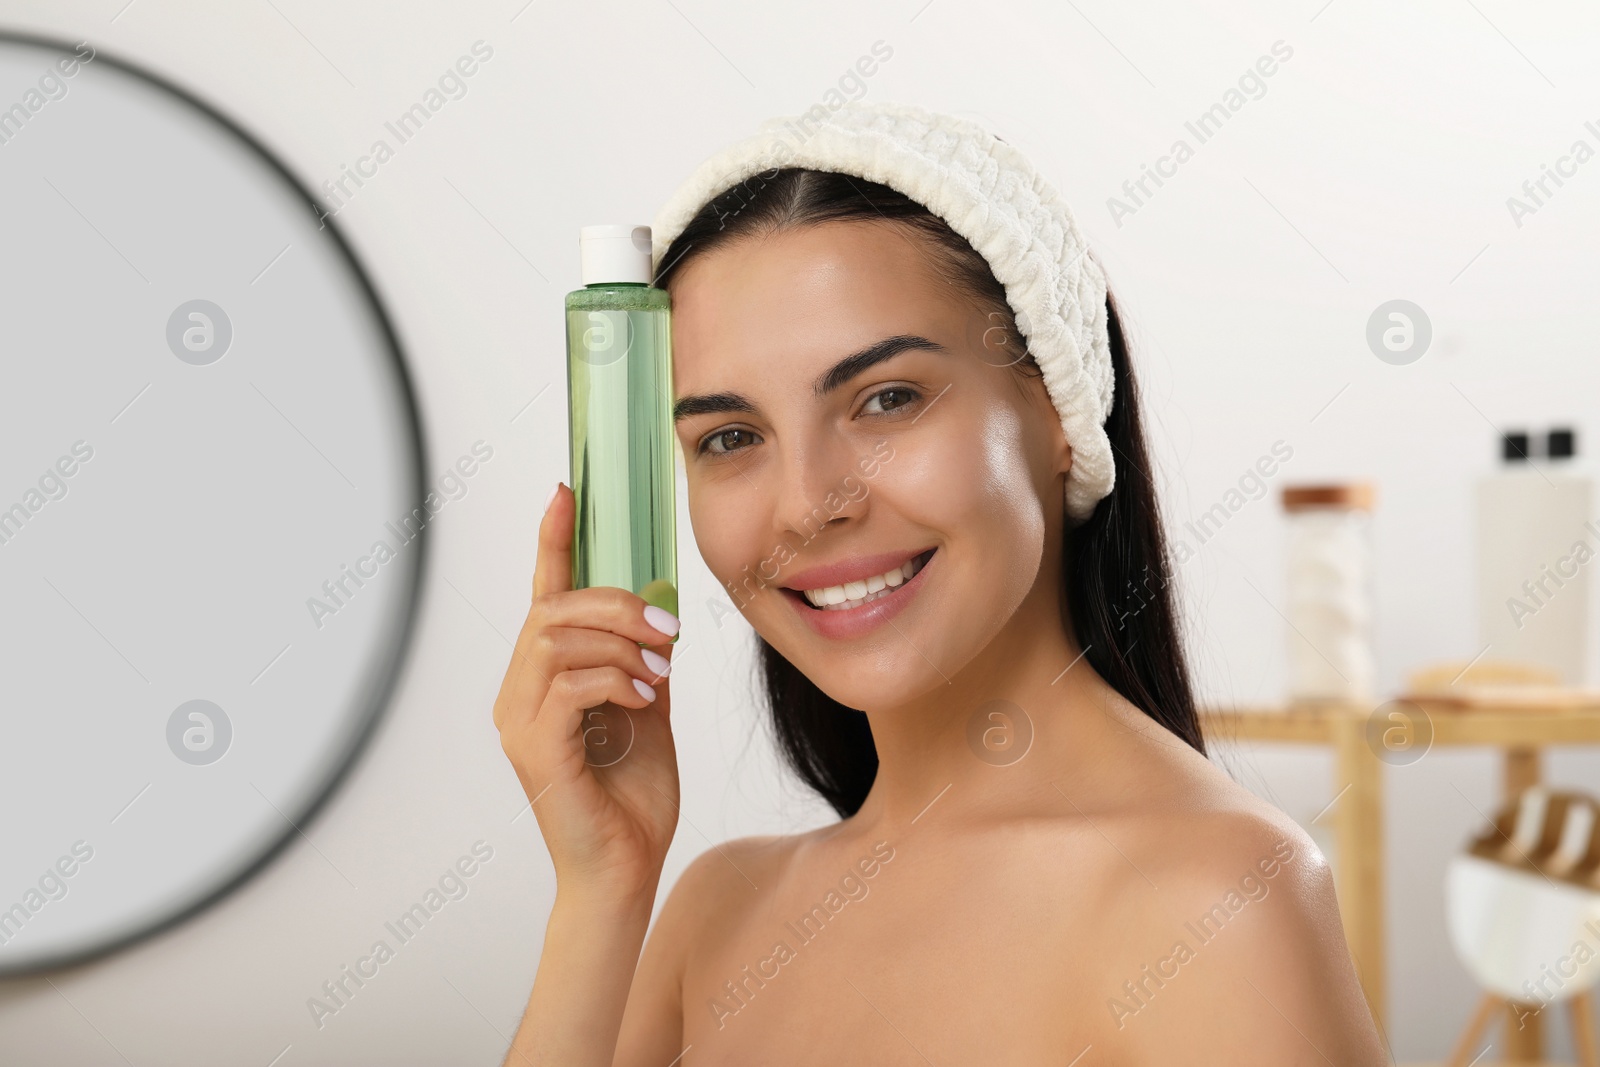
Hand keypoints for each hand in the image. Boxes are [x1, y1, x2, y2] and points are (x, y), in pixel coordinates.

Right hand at [493, 484, 680, 902]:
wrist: (625, 868)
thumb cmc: (632, 797)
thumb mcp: (648, 709)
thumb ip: (643, 659)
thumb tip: (660, 610)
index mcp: (544, 678)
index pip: (544, 596)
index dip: (552, 540)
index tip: (565, 491)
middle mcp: (519, 692)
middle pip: (554, 608)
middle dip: (615, 604)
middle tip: (667, 630)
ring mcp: (520, 719)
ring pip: (558, 637)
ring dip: (620, 642)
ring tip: (659, 671)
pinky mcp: (533, 747)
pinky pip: (569, 683)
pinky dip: (614, 679)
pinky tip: (643, 699)